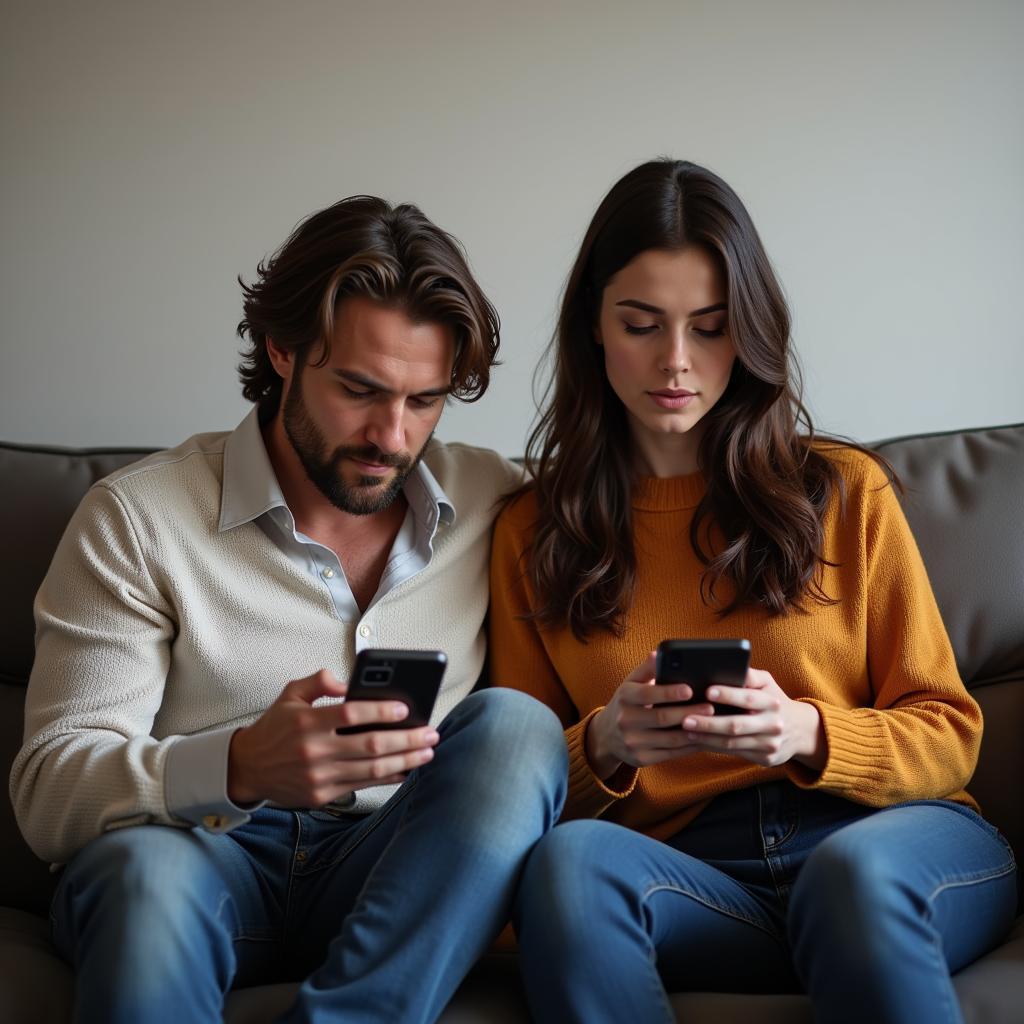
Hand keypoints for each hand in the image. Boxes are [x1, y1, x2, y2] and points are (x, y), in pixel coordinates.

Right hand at [228, 668, 439, 805]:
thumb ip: (318, 681)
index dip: (382, 711)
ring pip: (372, 769)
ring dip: (405, 760)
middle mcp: (315, 751)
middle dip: (407, 739)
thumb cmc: (275, 727)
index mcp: (307, 722)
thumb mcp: (290, 694)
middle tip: (431, 733)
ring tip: (427, 752)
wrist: (247, 768)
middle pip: (371, 745)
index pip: (352, 714)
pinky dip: (388, 778)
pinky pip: (363, 786)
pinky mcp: (321, 795)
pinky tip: (406, 769)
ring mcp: (319, 776)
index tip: (406, 708)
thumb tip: (346, 681)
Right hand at [586, 652, 714, 779]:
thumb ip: (646, 669)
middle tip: (710, 707)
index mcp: (624, 697)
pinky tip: (702, 740)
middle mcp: (625, 720)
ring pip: (669, 739)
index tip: (689, 689)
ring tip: (712, 724)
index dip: (669, 692)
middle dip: (688, 712)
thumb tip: (659, 653)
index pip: (647, 694)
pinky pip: (670, 754)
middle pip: (661, 717)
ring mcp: (632, 742)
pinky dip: (688, 748)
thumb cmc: (626, 703)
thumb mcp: (630, 683)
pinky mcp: (641, 759)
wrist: (606, 735)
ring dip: (693, 732)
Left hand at [679, 668, 825, 769]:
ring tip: (686, 732)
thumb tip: (726, 665)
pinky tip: (698, 742)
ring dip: (707, 738)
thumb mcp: (767, 684)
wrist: (801, 730)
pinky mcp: (766, 759)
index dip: (728, 694)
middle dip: (709, 723)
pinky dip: (714, 748)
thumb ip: (749, 676)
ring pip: (733, 743)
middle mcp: (773, 724)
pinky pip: (735, 753)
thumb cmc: (773, 700)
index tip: (707, 691)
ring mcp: (770, 744)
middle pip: (737, 725)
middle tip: (686, 719)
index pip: (748, 698)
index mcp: (772, 701)